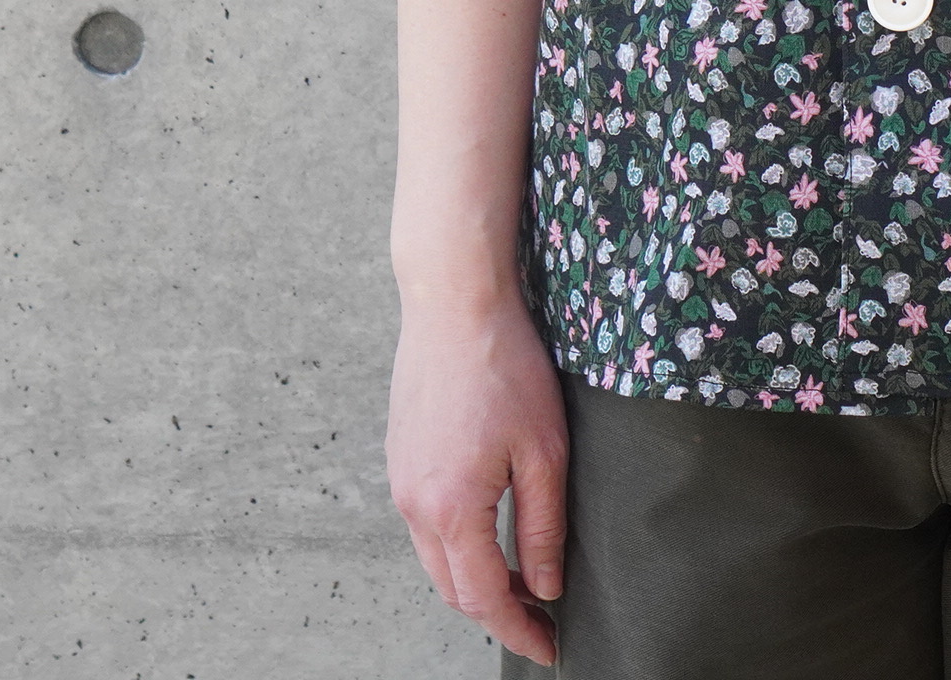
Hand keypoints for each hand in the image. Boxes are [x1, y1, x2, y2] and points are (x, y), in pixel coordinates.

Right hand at [386, 292, 568, 665]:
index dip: (519, 628)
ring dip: (474, 579)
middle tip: (542, 618)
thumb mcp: (544, 449)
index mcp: (451, 509)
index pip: (484, 597)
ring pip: (436, 558)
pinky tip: (488, 533)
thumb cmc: (506, 367)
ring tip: (522, 582)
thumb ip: (543, 525)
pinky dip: (456, 545)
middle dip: (496, 612)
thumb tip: (546, 585)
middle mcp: (414, 505)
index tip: (549, 646)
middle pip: (453, 587)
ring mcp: (401, 481)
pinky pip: (425, 524)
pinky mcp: (402, 458)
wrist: (455, 304)